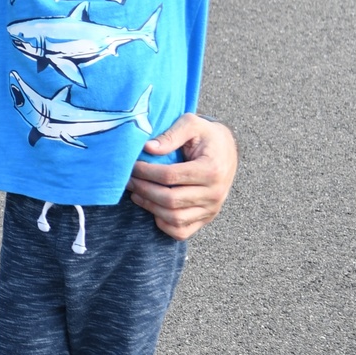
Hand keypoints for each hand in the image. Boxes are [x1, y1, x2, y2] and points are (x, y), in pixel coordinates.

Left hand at [126, 114, 237, 240]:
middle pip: (170, 200)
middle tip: (129, 180)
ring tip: (136, 192)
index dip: (146, 172)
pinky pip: (181, 231)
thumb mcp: (191, 123)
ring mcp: (212, 209)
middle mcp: (215, 193)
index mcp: (212, 169)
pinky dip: (163, 223)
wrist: (226, 149)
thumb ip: (170, 134)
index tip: (132, 166)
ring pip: (174, 218)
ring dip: (150, 207)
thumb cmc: (206, 135)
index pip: (170, 176)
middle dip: (143, 190)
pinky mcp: (207, 218)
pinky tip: (152, 207)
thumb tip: (148, 148)